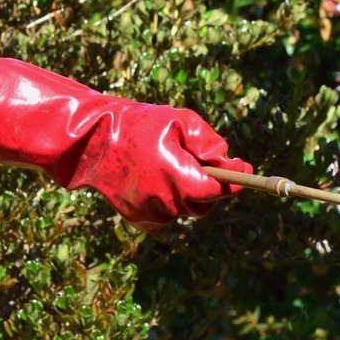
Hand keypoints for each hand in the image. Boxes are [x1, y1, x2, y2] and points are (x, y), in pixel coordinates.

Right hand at [58, 100, 247, 226]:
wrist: (92, 140)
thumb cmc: (139, 125)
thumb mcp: (180, 120)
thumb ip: (208, 141)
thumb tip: (225, 160)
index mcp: (179, 179)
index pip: (218, 191)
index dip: (235, 182)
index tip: (246, 170)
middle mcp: (166, 203)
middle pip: (203, 203)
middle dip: (209, 186)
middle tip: (206, 163)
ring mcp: (150, 214)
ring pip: (183, 209)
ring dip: (187, 193)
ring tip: (174, 166)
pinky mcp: (138, 219)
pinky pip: (165, 215)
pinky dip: (169, 202)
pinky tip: (157, 180)